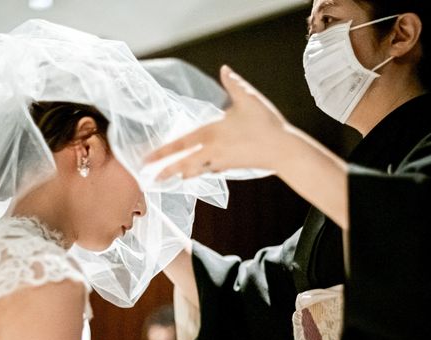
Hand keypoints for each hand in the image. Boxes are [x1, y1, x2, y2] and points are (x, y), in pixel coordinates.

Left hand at [145, 64, 291, 179]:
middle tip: (151, 179)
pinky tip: (196, 173)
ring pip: (196, 170)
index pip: (181, 144)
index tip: (147, 160)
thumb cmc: (265, 123)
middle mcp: (212, 150)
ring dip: (182, 173)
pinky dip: (200, 172)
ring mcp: (220, 162)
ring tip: (171, 177)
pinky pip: (210, 171)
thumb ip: (233, 84)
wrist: (282, 150)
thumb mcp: (249, 98)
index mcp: (212, 133)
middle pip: (183, 164)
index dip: (162, 153)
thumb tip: (224, 69)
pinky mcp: (230, 168)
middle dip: (166, 172)